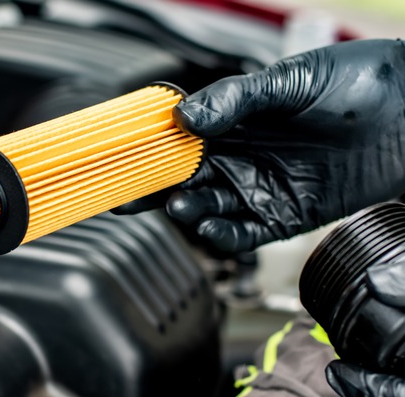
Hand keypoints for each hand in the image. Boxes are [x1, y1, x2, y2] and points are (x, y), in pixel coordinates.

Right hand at [117, 39, 404, 251]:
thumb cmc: (355, 84)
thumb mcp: (288, 81)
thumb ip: (234, 99)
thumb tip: (185, 118)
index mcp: (233, 121)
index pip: (177, 140)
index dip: (147, 152)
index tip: (119, 161)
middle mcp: (241, 156)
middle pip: (184, 179)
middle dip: (155, 190)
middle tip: (134, 196)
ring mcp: (261, 186)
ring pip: (208, 208)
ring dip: (188, 212)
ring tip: (180, 206)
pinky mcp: (285, 214)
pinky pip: (244, 233)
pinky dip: (223, 236)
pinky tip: (210, 228)